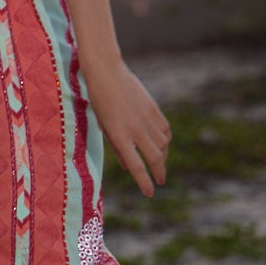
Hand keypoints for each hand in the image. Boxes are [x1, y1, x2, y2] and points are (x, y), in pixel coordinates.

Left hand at [85, 61, 170, 195]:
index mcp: (119, 136)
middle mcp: (136, 129)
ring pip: (163, 145)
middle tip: (160, 180)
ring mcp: (146, 118)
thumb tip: (129, 168)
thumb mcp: (104, 126)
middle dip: (159, 172)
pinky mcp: (153, 108)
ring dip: (163, 156)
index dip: (144, 182)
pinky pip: (165, 130)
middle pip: (155, 158)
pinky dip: (166, 141)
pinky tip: (162, 145)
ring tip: (159, 162)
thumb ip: (117, 148)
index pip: (136, 166)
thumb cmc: (99, 101)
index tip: (150, 192)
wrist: (107, 72)